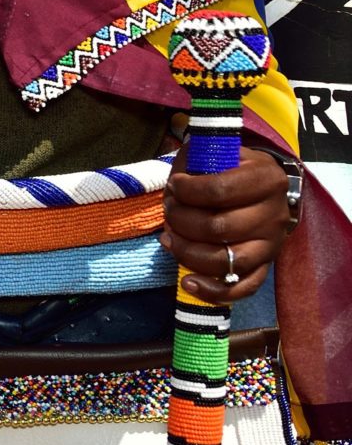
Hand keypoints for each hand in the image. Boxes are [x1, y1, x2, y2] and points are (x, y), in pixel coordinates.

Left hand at [162, 146, 291, 302]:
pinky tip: (187, 282)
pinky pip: (243, 287)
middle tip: (169, 210)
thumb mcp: (216, 152)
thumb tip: (176, 184)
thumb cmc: (229, 168)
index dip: (188, 191)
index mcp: (266, 179)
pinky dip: (213, 291)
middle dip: (181, 220)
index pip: (220, 190)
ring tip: (168, 240)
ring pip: (228, 261)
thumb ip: (197, 159)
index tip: (174, 185)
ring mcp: (272, 244)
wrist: (261, 187)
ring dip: (188, 253)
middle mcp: (275, 214)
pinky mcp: (265, 266)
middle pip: (219, 228)